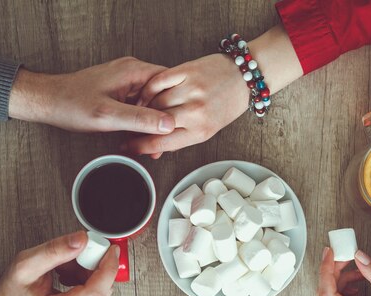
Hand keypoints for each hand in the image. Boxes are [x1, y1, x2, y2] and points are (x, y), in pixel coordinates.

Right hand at [0, 231, 118, 295]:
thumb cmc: (14, 291)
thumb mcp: (26, 264)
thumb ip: (55, 250)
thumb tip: (83, 240)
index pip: (94, 294)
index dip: (107, 269)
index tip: (109, 250)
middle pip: (101, 291)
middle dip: (93, 266)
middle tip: (73, 255)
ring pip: (102, 291)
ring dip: (89, 272)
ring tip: (64, 269)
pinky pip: (99, 295)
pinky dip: (88, 280)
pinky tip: (70, 277)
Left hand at [8, 57, 175, 133]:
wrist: (47, 102)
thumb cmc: (70, 104)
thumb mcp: (108, 116)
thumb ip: (140, 119)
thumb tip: (168, 124)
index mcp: (133, 71)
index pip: (170, 83)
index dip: (176, 105)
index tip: (177, 124)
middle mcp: (131, 72)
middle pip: (163, 94)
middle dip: (165, 117)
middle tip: (165, 139)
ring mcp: (125, 82)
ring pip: (152, 102)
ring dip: (153, 122)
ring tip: (153, 143)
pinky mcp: (119, 92)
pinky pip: (139, 106)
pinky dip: (141, 121)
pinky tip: (139, 137)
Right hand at [123, 53, 248, 157]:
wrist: (243, 77)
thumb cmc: (225, 105)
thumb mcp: (206, 130)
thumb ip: (180, 139)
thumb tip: (155, 151)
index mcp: (200, 131)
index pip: (162, 143)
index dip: (140, 147)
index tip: (128, 148)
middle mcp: (195, 111)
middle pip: (154, 123)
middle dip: (136, 128)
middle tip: (127, 130)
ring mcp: (191, 89)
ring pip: (154, 101)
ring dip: (142, 107)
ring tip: (138, 111)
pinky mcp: (187, 70)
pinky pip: (157, 81)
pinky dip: (147, 88)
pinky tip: (146, 94)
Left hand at [318, 248, 370, 295]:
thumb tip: (359, 257)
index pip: (327, 295)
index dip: (326, 271)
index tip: (330, 253)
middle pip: (325, 294)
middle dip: (333, 271)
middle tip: (344, 256)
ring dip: (340, 279)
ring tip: (358, 271)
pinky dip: (342, 288)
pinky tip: (356, 283)